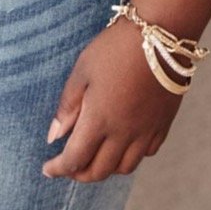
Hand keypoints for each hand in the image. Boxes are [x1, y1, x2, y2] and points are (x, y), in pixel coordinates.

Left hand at [41, 14, 186, 181]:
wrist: (160, 36)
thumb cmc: (115, 48)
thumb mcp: (82, 70)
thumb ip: (68, 106)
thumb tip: (54, 136)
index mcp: (100, 120)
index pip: (75, 158)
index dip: (59, 168)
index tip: (47, 169)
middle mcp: (124, 133)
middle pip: (100, 171)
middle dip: (80, 173)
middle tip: (68, 165)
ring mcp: (146, 131)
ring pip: (124, 168)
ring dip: (106, 169)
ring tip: (94, 156)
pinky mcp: (163, 125)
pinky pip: (146, 154)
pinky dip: (131, 157)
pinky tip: (122, 144)